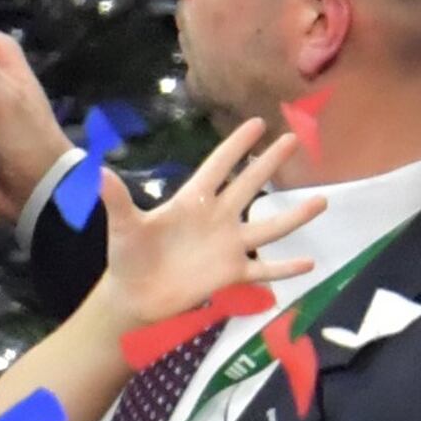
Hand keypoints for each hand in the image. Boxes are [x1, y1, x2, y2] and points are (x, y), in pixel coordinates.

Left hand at [101, 120, 326, 330]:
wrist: (135, 296)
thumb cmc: (129, 257)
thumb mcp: (123, 226)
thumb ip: (117, 200)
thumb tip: (98, 172)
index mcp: (193, 201)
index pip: (219, 166)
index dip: (237, 146)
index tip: (258, 124)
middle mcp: (217, 218)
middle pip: (250, 186)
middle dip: (271, 163)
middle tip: (294, 138)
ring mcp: (228, 246)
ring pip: (268, 227)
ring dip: (294, 215)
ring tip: (322, 201)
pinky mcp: (231, 274)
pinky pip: (264, 270)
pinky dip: (285, 269)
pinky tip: (309, 263)